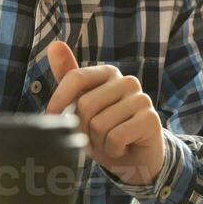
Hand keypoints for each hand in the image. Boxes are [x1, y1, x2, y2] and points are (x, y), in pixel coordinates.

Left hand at [47, 41, 164, 186]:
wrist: (135, 159)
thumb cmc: (106, 131)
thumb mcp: (82, 105)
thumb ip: (69, 76)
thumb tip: (55, 44)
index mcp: (109, 73)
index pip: (76, 77)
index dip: (58, 101)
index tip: (52, 118)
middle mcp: (128, 81)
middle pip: (85, 105)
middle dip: (83, 129)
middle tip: (95, 136)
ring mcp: (142, 99)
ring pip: (99, 124)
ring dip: (99, 142)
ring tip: (110, 142)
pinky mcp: (151, 119)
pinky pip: (115, 137)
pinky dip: (113, 150)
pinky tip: (122, 148)